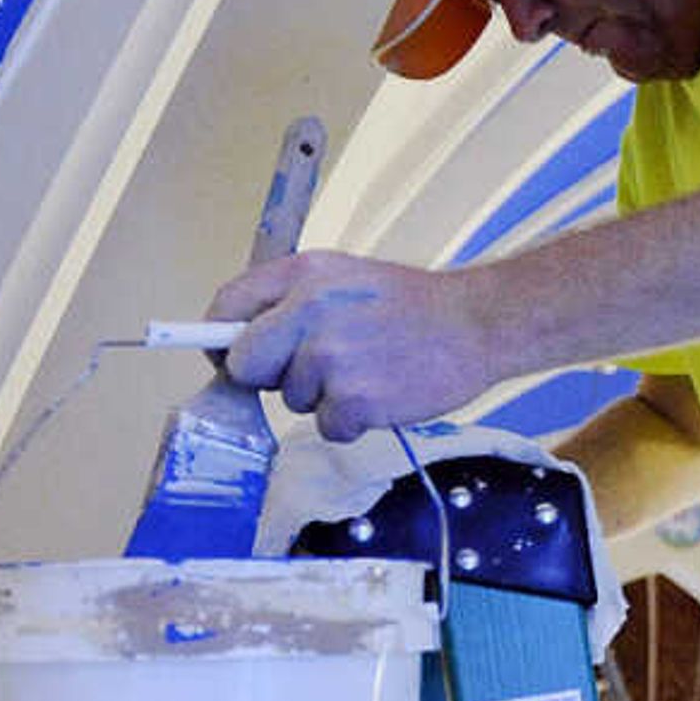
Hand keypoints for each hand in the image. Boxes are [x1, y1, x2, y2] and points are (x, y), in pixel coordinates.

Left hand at [207, 250, 492, 439]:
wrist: (477, 324)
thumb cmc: (414, 306)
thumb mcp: (345, 277)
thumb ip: (291, 301)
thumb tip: (238, 342)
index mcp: (303, 274)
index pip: (226, 307)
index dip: (221, 340)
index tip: (231, 356)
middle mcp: (309, 310)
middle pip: (244, 364)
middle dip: (269, 377)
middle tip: (315, 370)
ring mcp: (331, 356)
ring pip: (291, 399)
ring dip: (324, 398)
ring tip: (368, 371)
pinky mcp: (354, 398)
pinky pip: (328, 426)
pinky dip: (353, 422)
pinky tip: (383, 394)